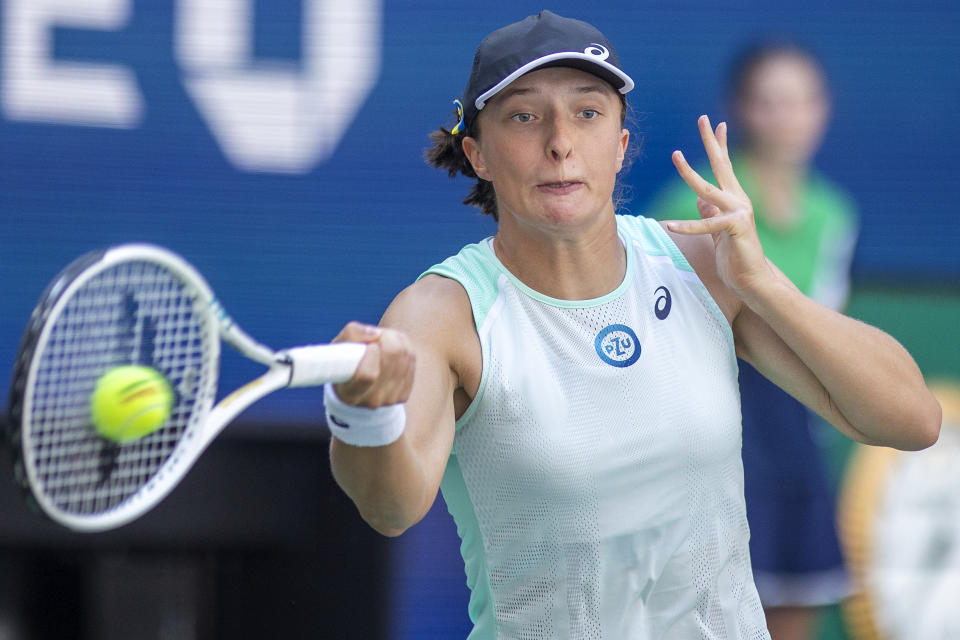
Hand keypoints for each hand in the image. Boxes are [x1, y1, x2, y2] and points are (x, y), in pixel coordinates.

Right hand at [331, 321, 414, 408]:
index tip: (370, 345)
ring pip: (404, 357)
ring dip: (396, 340)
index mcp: (349, 394)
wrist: (362, 377)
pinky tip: (394, 350)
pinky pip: (411, 361)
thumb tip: (376, 334)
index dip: (372, 354)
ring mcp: (389, 400)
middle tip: (378, 336)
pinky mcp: (403, 395)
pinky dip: (405, 348)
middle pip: (392, 361)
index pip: (367, 375)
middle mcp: (370, 401)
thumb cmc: (346, 359)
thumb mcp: (340, 345)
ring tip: (384, 340)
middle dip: (386, 339)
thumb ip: (352, 334)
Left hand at [666, 115, 774, 296]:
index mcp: (734, 199)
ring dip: (689, 173)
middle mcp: (738, 201)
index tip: (715, 124)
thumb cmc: (735, 254)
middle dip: (710, 141)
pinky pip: (706, 226)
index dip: (719, 145)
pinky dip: (687, 227)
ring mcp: (738, 213)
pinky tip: (669, 225)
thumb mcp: (717, 229)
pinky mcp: (735, 230)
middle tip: (702, 118)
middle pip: (721, 165)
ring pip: (708, 189)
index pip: (725, 166)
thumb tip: (699, 198)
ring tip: (675, 156)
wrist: (752, 278)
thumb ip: (709, 212)